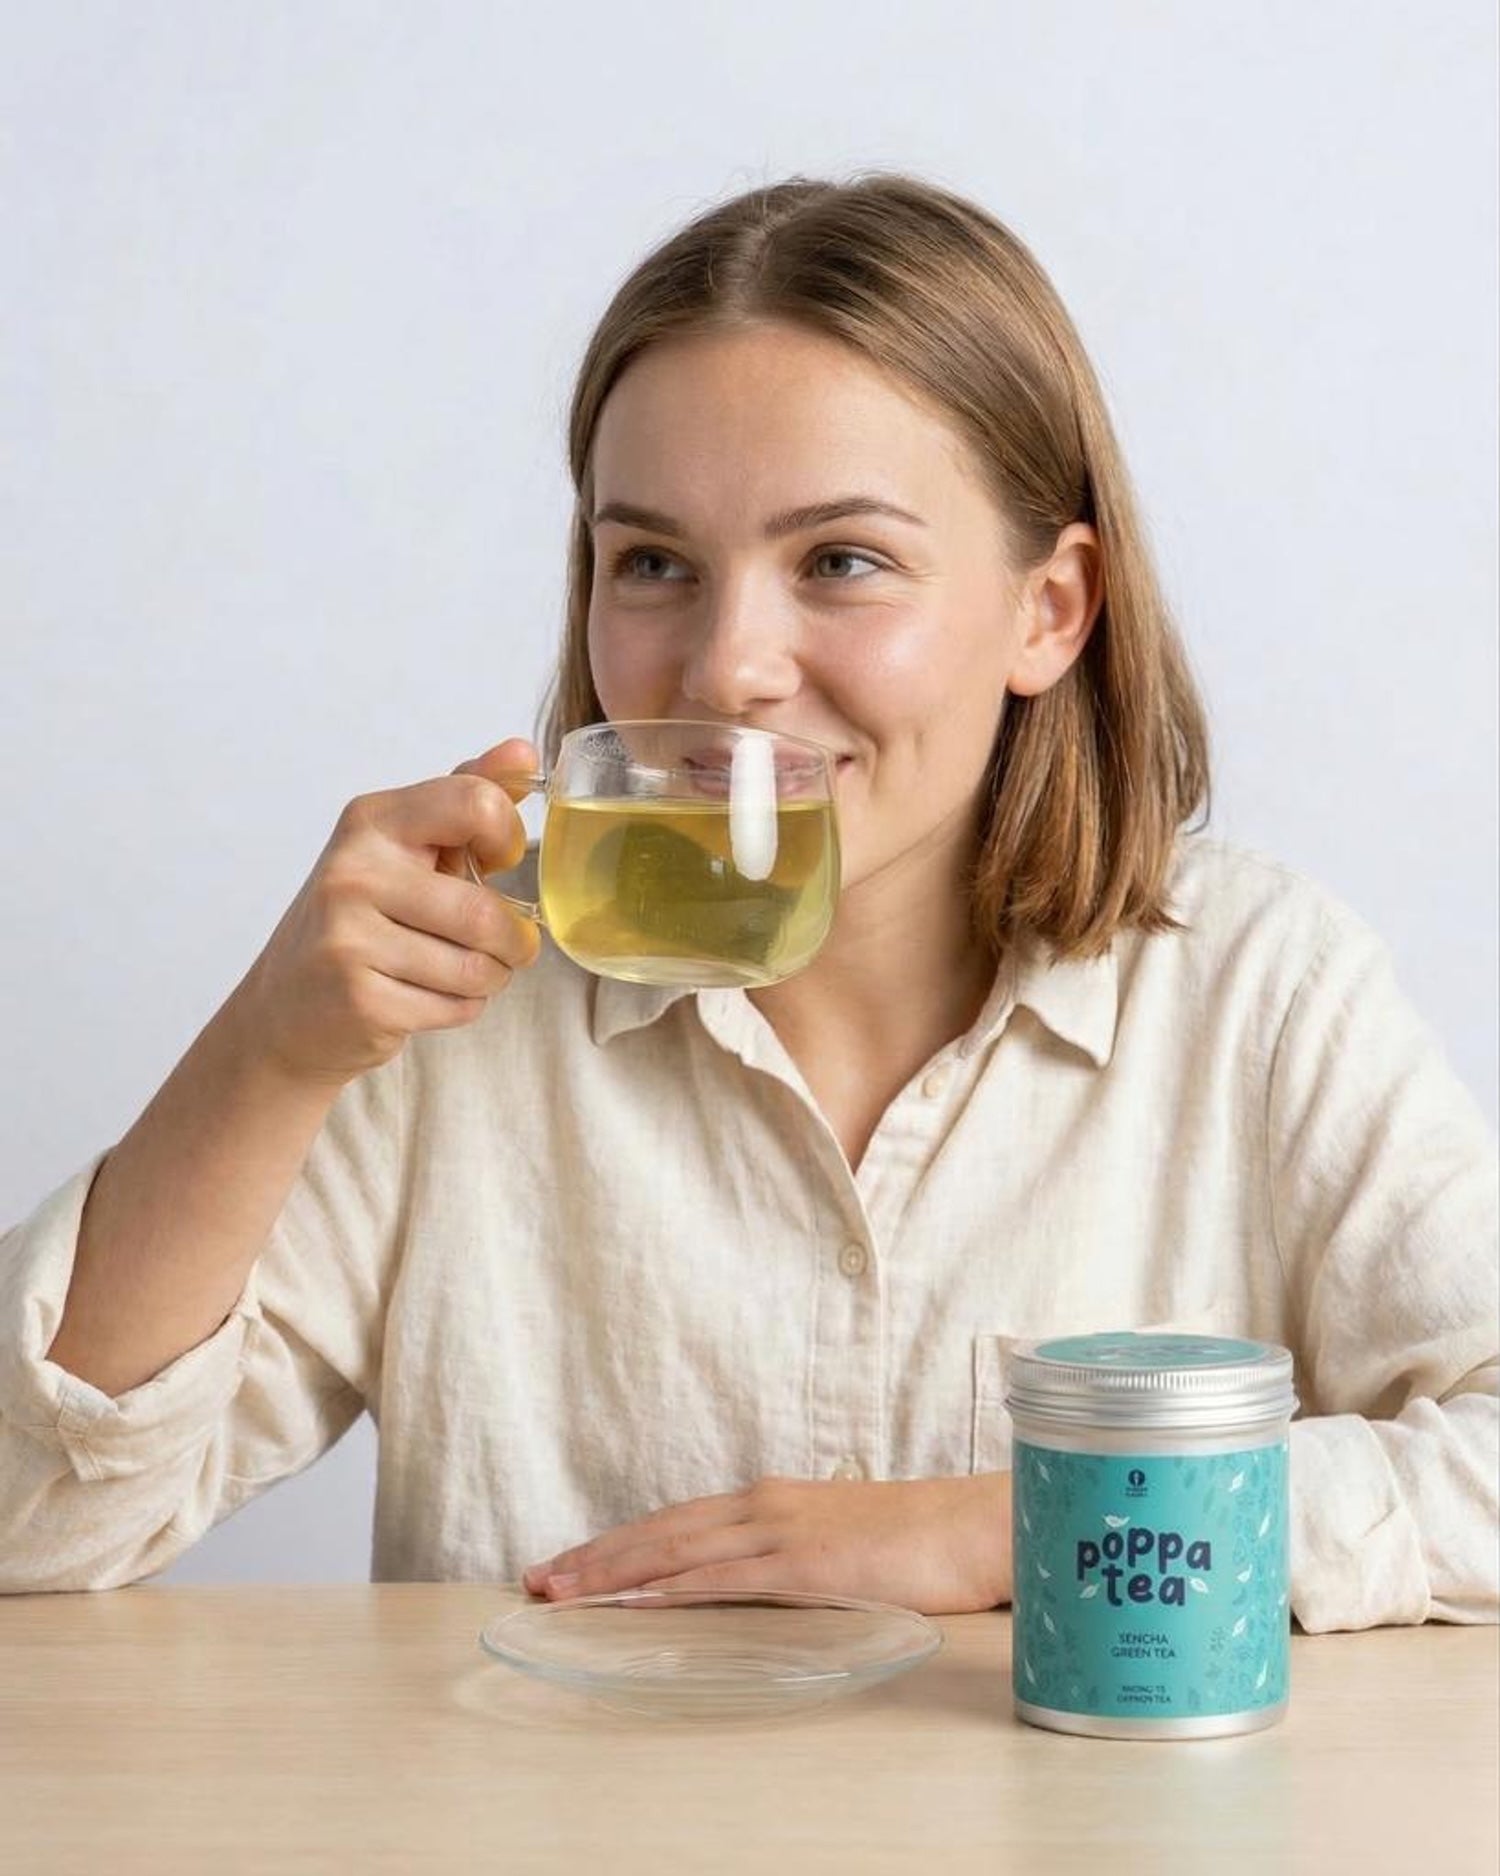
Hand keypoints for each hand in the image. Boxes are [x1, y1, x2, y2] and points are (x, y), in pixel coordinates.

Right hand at [235, 739, 542, 1085]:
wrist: (284, 1009)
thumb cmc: (360, 920)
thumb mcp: (405, 848)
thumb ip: (464, 799)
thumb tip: (523, 750)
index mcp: (371, 821)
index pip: (475, 803)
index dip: (507, 836)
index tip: (497, 858)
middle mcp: (354, 873)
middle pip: (484, 911)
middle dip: (513, 941)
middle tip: (503, 945)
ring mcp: (349, 939)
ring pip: (476, 967)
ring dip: (490, 977)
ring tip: (460, 970)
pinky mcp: (359, 1000)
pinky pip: (456, 1006)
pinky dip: (461, 1008)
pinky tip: (427, 996)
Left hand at [522, 1473, 1013, 1615]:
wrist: (982, 1525)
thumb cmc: (922, 1541)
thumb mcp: (842, 1543)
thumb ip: (794, 1556)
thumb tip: (761, 1580)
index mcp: (772, 1502)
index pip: (676, 1522)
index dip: (618, 1543)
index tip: (567, 1562)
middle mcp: (765, 1506)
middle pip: (660, 1531)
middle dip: (593, 1556)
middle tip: (534, 1579)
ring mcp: (783, 1532)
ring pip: (677, 1550)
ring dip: (612, 1572)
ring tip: (559, 1592)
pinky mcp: (807, 1565)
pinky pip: (724, 1579)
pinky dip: (671, 1587)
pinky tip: (634, 1600)